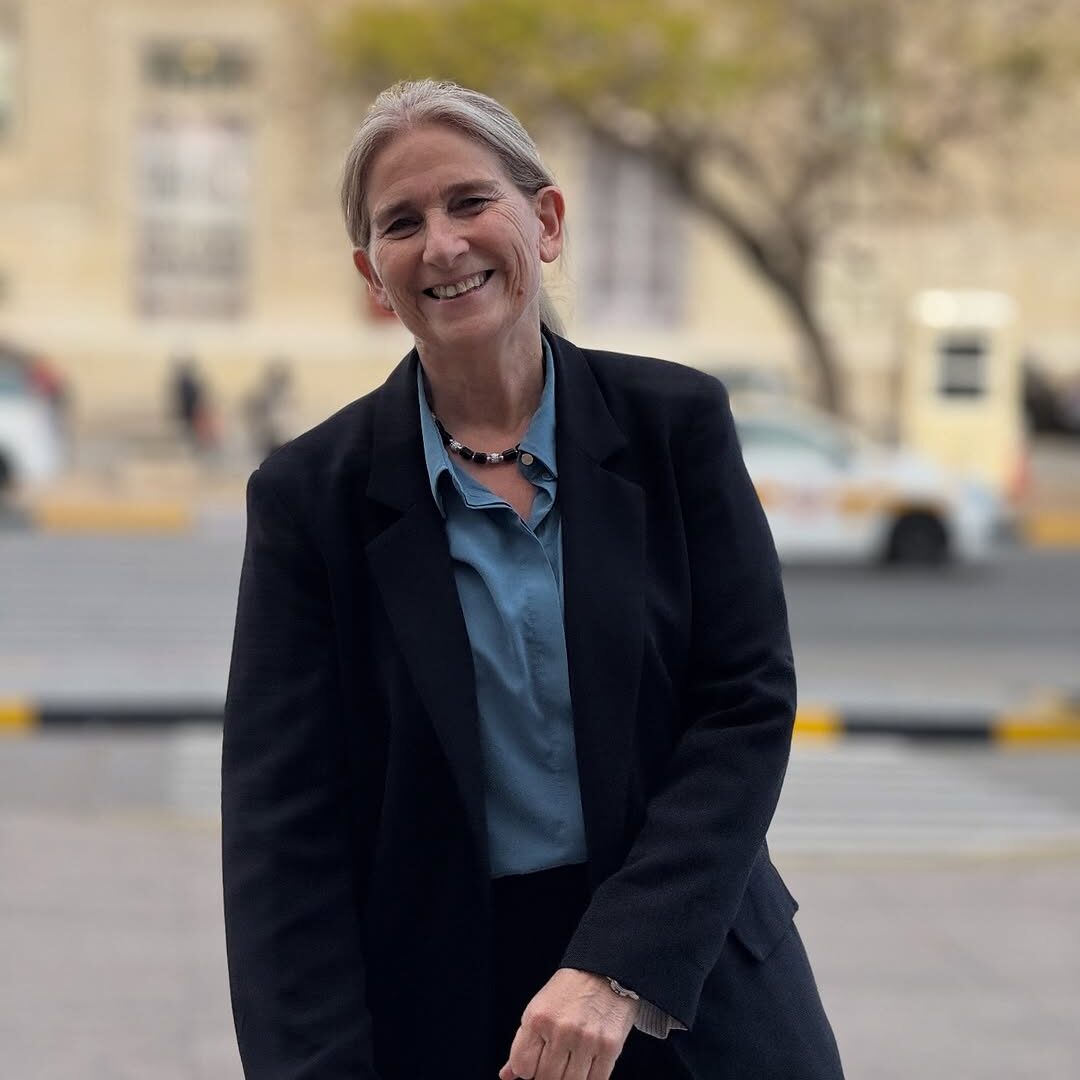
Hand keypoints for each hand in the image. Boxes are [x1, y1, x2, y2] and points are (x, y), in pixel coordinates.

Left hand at [498, 967, 637, 1079]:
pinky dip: (589, 1079)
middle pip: (546, 1079)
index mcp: (537, 1018)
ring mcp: (586, 1039)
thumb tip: (506, 1076)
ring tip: (572, 1061)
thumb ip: (522, 1044)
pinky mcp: (610, 1047)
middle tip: (556, 1060)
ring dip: (568, 1077)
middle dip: (548, 1074)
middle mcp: (560, 1029)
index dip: (527, 1069)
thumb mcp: (538, 1009)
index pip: (522, 1067)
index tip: (536, 1061)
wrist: (604, 971)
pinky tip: (587, 1065)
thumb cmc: (568, 992)